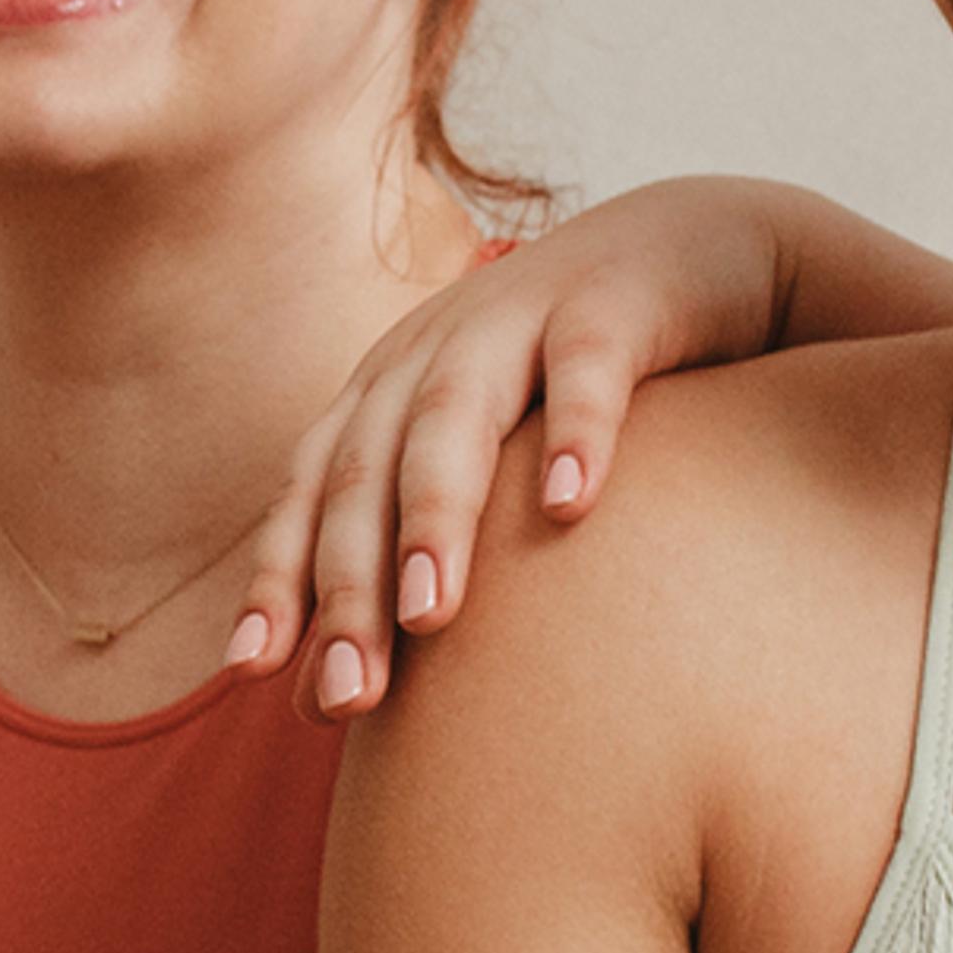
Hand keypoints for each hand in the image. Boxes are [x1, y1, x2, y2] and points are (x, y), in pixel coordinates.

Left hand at [229, 185, 793, 717]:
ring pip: (456, 418)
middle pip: (370, 469)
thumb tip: (326, 701)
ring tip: (428, 611)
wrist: (698, 250)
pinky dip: (576, 431)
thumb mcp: (490, 461)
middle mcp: (437, 348)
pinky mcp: (616, 302)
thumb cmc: (580, 389)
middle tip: (352, 691)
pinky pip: (587, 368)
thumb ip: (418, 557)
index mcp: (392, 388)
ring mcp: (522, 315)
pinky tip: (571, 506)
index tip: (254, 672)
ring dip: (435, 516)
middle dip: (350, 582)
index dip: (281, 575)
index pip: (316, 489)